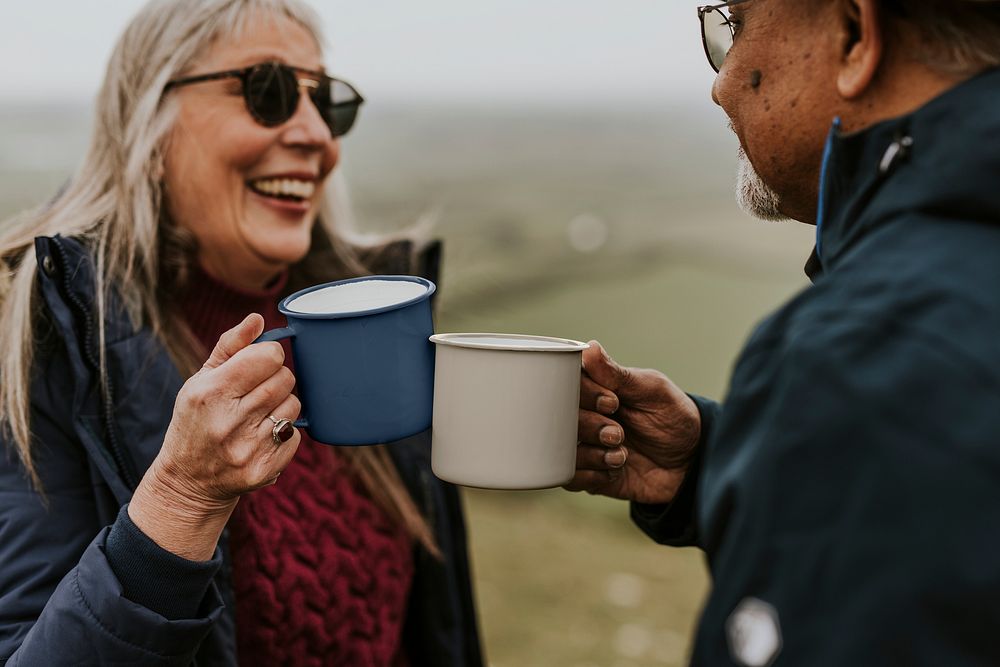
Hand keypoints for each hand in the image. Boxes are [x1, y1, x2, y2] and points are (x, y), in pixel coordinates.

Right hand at [129, 314, 300, 558]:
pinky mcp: (264, 470)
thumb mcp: (200, 381)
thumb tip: (258, 319)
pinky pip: (295, 436)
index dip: (269, 355)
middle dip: (277, 378)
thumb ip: (230, 347)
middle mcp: (228, 422)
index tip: (260, 361)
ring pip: (293, 406)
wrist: (188, 481)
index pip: (266, 357)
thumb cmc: (196, 421)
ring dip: (282, 404)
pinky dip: (284, 432)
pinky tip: (261, 436)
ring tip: (258, 413)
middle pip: (284, 380)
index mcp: (209, 393)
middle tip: (258, 389)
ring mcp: (247, 450)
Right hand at [565, 341, 699, 504]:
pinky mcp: (587, 474)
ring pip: (560, 449)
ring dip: (591, 454)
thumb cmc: (673, 417)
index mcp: (595, 388)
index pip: (566, 382)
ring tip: (620, 455)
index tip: (612, 402)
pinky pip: (569, 477)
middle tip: (618, 433)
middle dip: (589, 427)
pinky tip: (615, 471)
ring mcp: (583, 444)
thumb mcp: (652, 391)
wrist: (691, 462)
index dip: (584, 394)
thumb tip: (589, 347)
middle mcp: (583, 414)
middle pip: (558, 417)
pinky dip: (592, 475)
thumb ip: (618, 375)